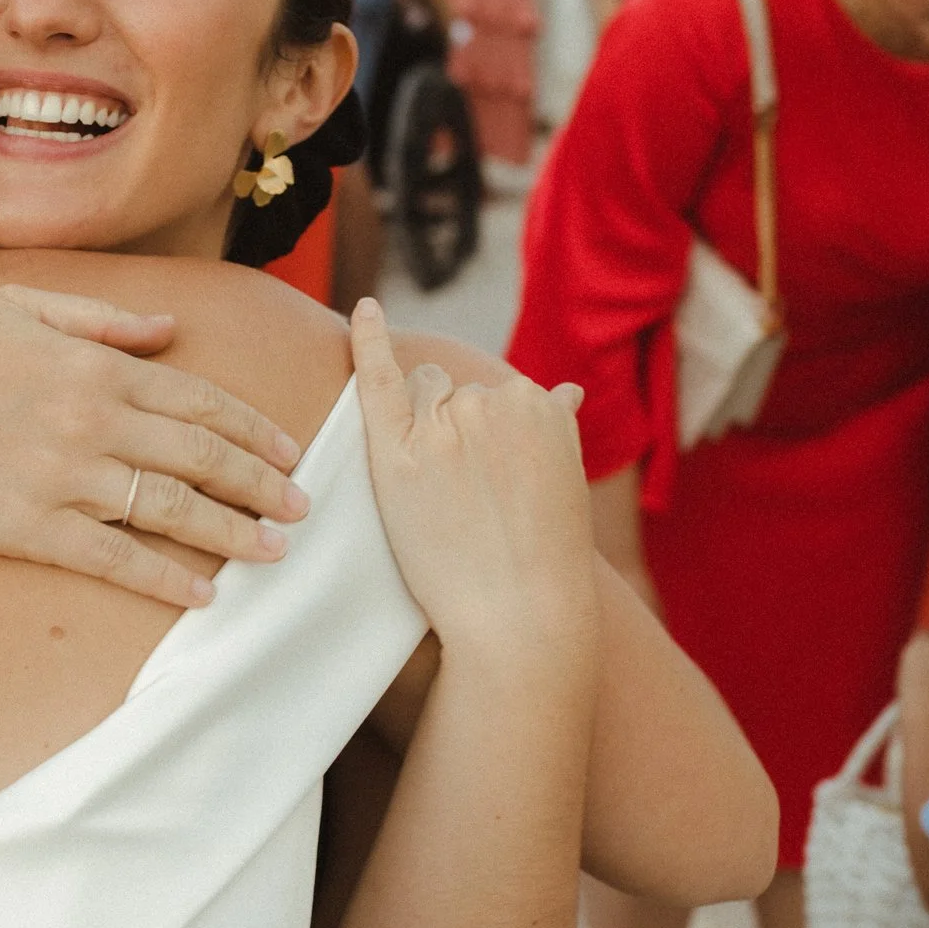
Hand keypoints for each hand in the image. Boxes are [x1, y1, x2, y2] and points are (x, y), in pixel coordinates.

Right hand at [0, 285, 311, 607]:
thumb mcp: (23, 306)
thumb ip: (103, 317)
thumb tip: (170, 329)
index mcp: (97, 365)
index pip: (198, 399)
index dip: (252, 430)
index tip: (288, 454)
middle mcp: (94, 419)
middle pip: (202, 455)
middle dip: (261, 485)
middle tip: (302, 511)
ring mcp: (66, 475)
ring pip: (172, 508)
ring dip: (231, 532)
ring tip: (272, 552)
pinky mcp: (32, 526)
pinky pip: (115, 557)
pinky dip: (164, 578)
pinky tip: (200, 594)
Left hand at [350, 299, 597, 662]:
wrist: (520, 618)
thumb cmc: (541, 561)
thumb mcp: (565, 482)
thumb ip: (556, 428)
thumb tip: (565, 390)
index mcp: (541, 404)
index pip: (494, 394)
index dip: (484, 437)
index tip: (487, 472)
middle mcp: (494, 401)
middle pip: (452, 392)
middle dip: (452, 433)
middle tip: (469, 503)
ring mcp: (444, 423)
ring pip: (419, 397)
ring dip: (421, 431)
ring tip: (446, 501)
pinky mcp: (399, 452)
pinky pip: (379, 380)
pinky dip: (369, 338)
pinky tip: (363, 309)